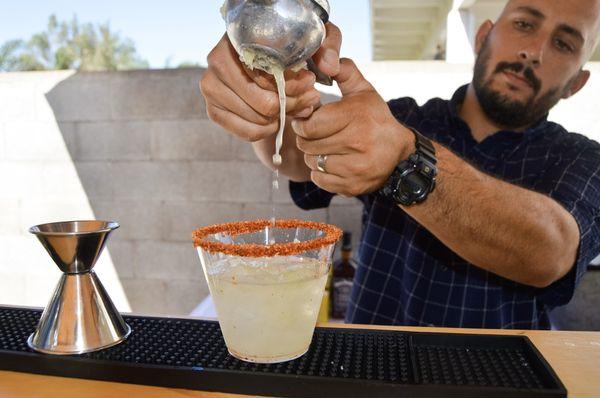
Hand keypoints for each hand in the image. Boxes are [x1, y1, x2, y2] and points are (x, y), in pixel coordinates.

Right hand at [199, 23, 342, 142]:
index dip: (291, 83)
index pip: (266, 72)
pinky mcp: (214, 112)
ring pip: (257, 118)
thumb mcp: (314, 43)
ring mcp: (211, 88)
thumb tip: (329, 67)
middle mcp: (216, 61)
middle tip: (308, 100)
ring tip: (295, 108)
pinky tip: (277, 118)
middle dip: (290, 104)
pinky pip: (247, 132)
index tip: (310, 83)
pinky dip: (267, 130)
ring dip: (281, 118)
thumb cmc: (291, 53)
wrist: (270, 70)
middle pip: (262, 100)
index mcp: (236, 39)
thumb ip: (327, 47)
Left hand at [292, 59, 413, 196]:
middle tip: (315, 134)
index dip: (303, 122)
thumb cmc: (376, 120)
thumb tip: (326, 61)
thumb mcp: (364, 91)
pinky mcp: (352, 186)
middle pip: (307, 144)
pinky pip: (320, 180)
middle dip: (306, 138)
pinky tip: (332, 162)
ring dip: (313, 156)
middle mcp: (357, 143)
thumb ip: (345, 72)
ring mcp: (355, 168)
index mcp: (356, 116)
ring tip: (325, 148)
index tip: (307, 119)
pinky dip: (321, 173)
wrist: (400, 155)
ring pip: (312, 163)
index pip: (310, 125)